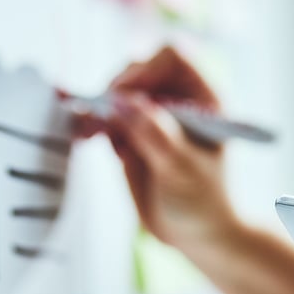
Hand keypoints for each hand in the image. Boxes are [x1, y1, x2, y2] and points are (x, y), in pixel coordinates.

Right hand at [79, 47, 237, 248]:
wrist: (197, 234)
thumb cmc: (203, 203)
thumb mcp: (181, 169)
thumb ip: (153, 134)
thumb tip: (122, 102)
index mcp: (204, 100)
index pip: (172, 58)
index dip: (145, 69)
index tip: (124, 98)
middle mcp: (178, 102)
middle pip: (137, 71)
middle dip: (115, 92)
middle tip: (102, 122)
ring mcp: (153, 117)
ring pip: (117, 93)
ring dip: (100, 109)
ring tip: (93, 133)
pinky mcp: (133, 135)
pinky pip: (107, 117)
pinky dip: (95, 123)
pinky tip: (89, 137)